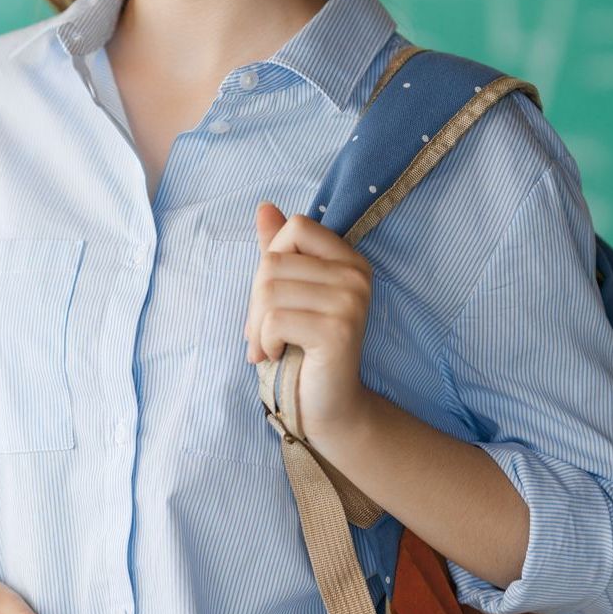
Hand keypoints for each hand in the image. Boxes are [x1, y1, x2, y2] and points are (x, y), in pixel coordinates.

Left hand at [243, 201, 374, 439]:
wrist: (330, 407)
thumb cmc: (304, 347)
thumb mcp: (289, 292)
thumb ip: (279, 248)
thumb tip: (264, 207)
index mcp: (349, 259)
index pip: (296, 227)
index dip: (271, 258)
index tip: (271, 297)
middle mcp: (357, 275)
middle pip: (275, 261)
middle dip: (255, 300)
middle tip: (261, 332)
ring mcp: (351, 302)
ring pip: (270, 290)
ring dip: (256, 326)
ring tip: (268, 346)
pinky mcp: (339, 331)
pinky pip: (275, 319)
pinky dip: (264, 341)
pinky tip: (277, 355)